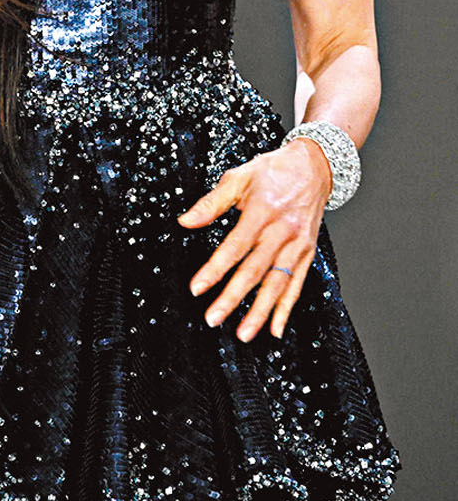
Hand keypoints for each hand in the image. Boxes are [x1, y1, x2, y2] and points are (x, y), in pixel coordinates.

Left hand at [176, 138, 332, 341]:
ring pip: (277, 284)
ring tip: (243, 333)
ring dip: (259, 311)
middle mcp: (282, 231)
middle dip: (232, 297)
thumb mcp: (240, 176)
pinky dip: (286, 309)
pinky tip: (275, 328)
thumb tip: (186, 221)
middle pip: (254, 270)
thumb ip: (213, 202)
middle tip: (214, 318)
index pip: (235, 246)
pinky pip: (297, 285)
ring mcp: (297, 245)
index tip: (197, 287)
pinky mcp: (307, 254)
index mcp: (262, 211)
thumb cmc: (274, 171)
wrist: (314, 167)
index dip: (215, 269)